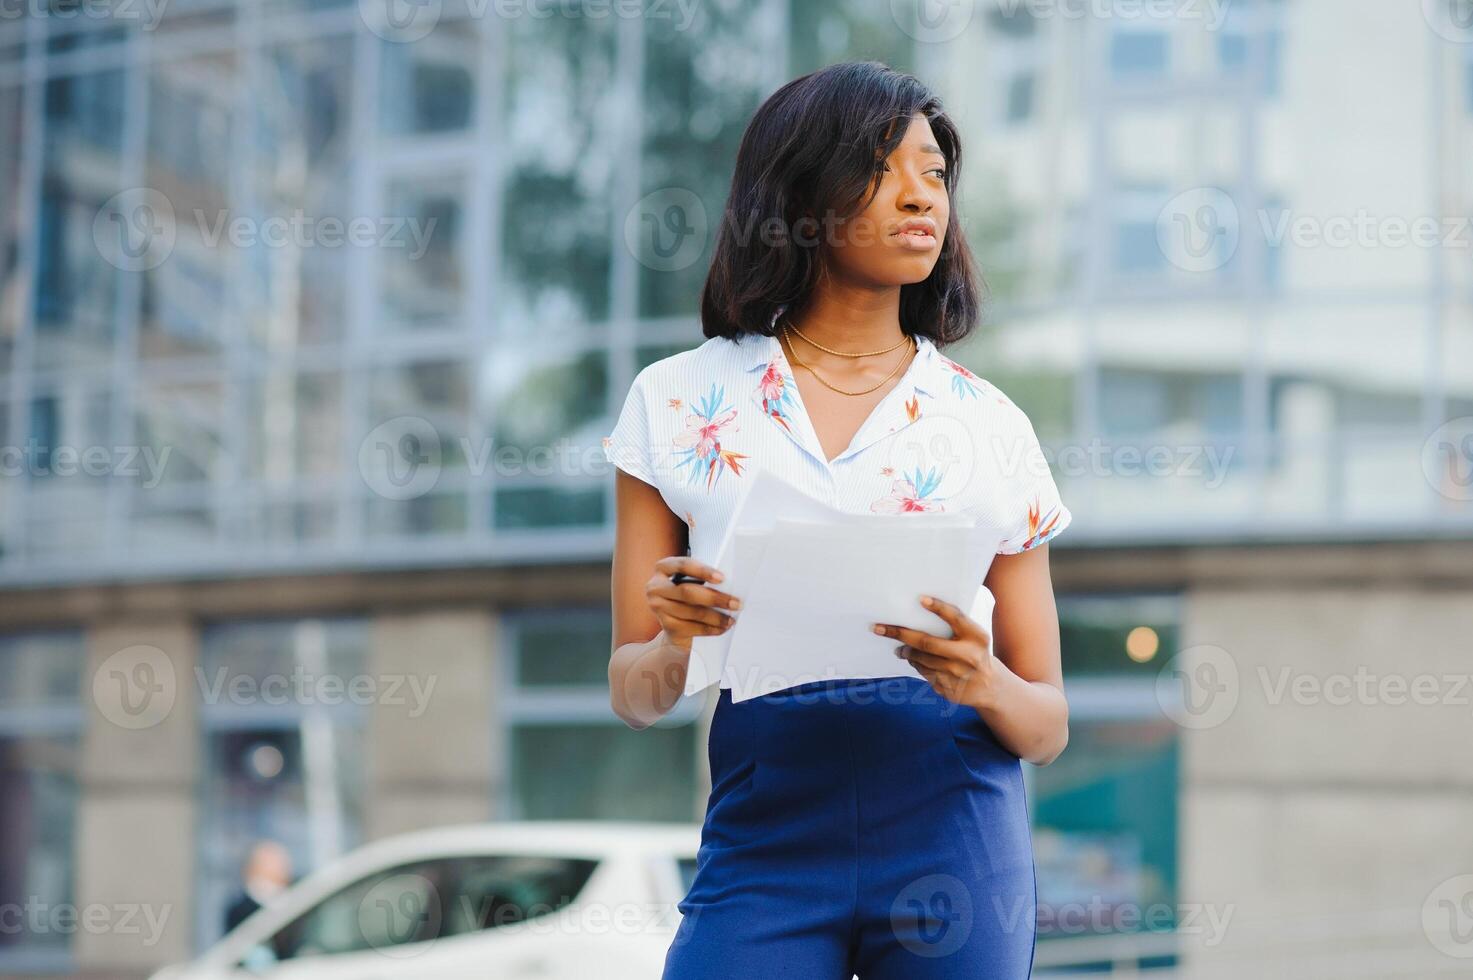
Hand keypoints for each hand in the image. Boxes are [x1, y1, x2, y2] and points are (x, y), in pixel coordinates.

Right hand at [648, 557, 741, 653]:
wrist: (675, 625)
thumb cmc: (688, 598)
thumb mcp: (692, 582)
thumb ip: (703, 579)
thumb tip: (729, 584)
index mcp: (663, 568)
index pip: (682, 565)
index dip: (703, 571)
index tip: (722, 578)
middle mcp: (656, 587)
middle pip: (688, 592)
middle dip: (715, 598)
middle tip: (736, 603)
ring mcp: (658, 608)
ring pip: (692, 612)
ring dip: (716, 617)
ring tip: (731, 619)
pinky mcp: (666, 626)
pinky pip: (692, 627)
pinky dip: (710, 629)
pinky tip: (722, 628)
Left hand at [872, 595, 995, 708]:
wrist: (991, 687)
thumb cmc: (975, 652)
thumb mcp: (974, 637)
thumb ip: (955, 626)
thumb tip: (919, 612)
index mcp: (977, 637)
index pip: (956, 618)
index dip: (939, 608)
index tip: (921, 599)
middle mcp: (968, 656)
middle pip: (927, 642)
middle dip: (900, 634)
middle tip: (880, 628)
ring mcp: (957, 675)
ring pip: (921, 660)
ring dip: (906, 652)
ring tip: (900, 648)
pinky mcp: (949, 690)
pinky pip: (925, 674)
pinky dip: (917, 665)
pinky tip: (915, 661)